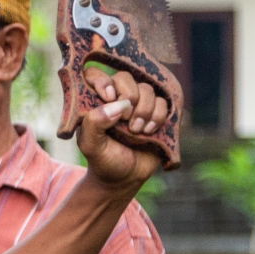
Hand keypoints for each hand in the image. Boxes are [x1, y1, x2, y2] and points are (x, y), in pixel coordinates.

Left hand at [78, 69, 164, 191]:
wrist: (125, 178)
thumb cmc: (103, 160)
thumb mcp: (91, 146)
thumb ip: (95, 123)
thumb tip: (117, 104)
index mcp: (95, 102)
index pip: (96, 75)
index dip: (104, 81)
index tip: (109, 96)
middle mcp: (116, 98)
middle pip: (125, 77)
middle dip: (128, 97)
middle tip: (125, 121)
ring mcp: (138, 104)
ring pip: (147, 88)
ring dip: (143, 110)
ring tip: (136, 131)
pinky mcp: (157, 112)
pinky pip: (164, 101)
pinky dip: (158, 116)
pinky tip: (149, 132)